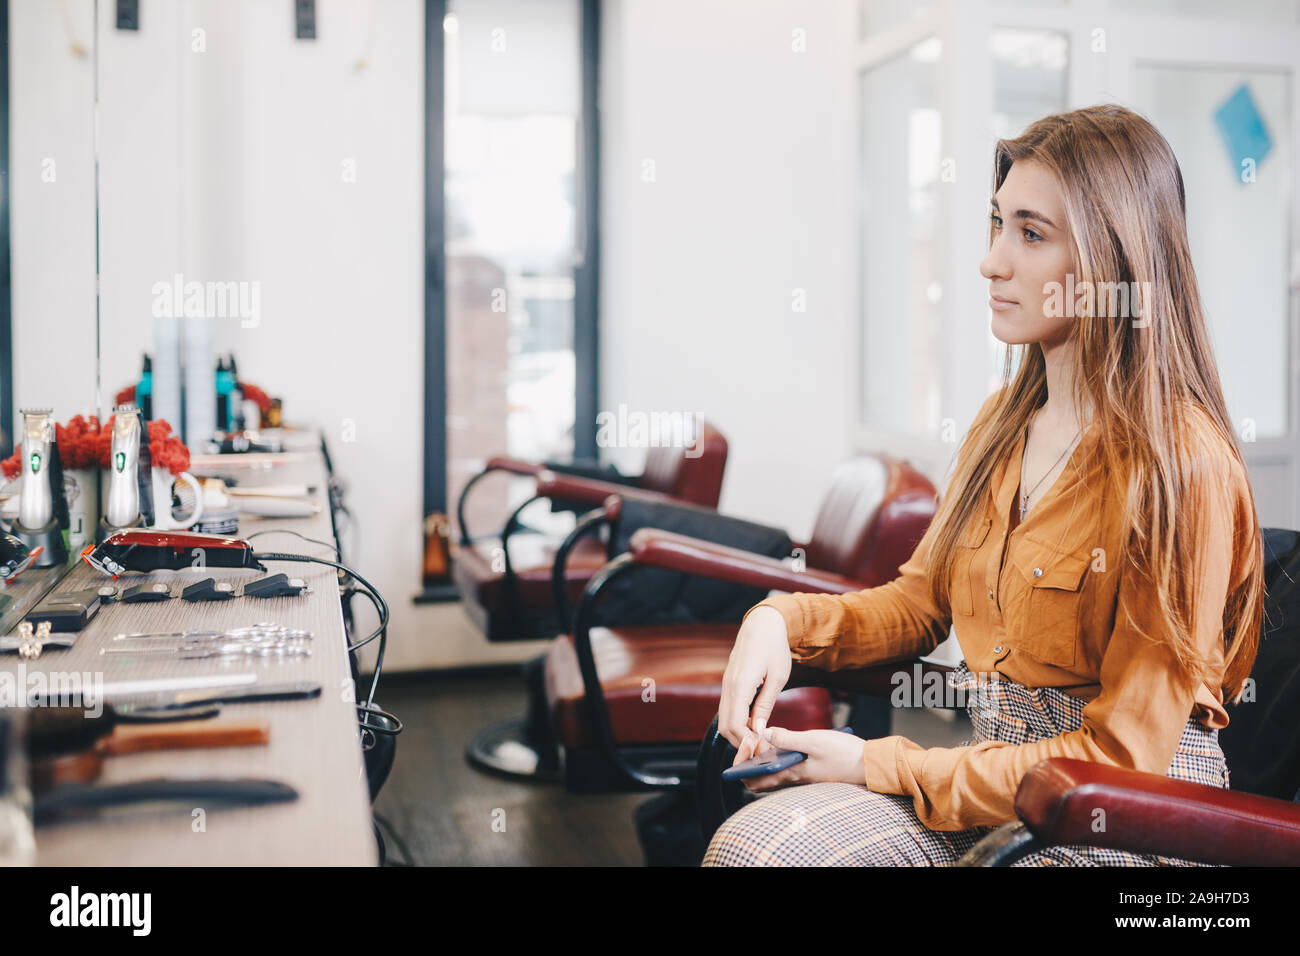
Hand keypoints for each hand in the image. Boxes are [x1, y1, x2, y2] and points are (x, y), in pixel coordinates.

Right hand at [719, 606, 791, 749]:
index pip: (734, 724)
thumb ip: (765, 704)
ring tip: (759, 738)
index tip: (764, 748)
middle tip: (762, 748)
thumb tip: (758, 729)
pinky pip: (727, 708)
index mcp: (740, 685)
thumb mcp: (777, 677)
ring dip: (738, 732)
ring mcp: (726, 685)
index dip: (747, 741)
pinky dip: (737, 721)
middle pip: (725, 726)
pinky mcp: (729, 683)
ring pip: (724, 719)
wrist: (761, 625)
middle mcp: (728, 686)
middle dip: (741, 741)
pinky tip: (753, 724)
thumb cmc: (773, 647)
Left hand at [731, 726, 866, 792]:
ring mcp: (799, 775)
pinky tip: (783, 737)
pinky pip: (783, 765)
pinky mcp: (807, 770)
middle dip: (749, 759)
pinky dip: (776, 753)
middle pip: (757, 777)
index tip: (748, 742)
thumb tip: (765, 734)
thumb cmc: (844, 754)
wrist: (870, 765)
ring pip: (770, 769)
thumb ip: (788, 738)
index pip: (752, 781)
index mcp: (789, 774)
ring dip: (763, 754)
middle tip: (755, 738)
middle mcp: (791, 779)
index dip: (741, 764)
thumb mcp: (814, 740)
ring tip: (768, 734)